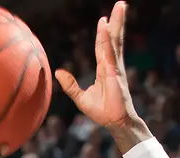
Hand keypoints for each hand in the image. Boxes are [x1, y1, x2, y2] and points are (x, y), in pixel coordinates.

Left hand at [56, 2, 138, 130]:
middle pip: (114, 38)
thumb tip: (58, 73)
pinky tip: (106, 27)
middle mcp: (112, 64)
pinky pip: (109, 53)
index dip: (103, 33)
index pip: (103, 46)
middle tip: (121, 4)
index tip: (104, 20)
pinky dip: (107, 40)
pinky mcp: (115, 73)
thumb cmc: (103, 112)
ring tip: (121, 6)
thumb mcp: (81, 98)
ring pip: (115, 40)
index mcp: (105, 69)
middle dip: (117, 21)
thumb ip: (70, 85)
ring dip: (117, 22)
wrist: (116, 123)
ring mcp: (115, 67)